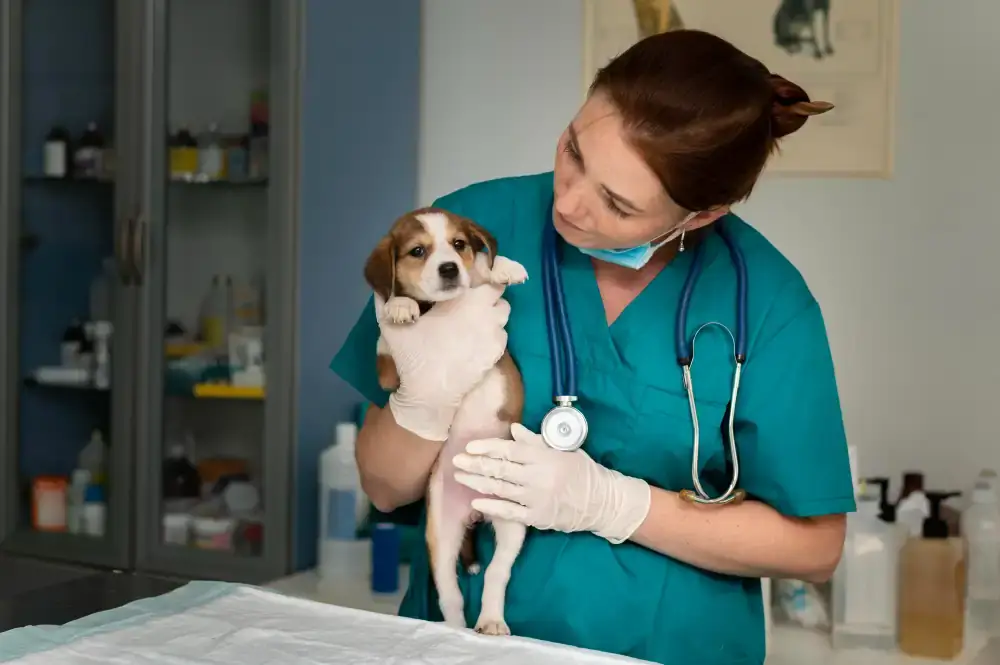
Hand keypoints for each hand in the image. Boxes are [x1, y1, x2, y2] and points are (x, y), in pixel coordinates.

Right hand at [374, 284, 510, 440]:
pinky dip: (492, 336)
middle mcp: (486, 314)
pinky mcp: (497, 354)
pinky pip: (501, 337)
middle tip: (469, 306)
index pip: (489, 279)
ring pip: (502, 317)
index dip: (482, 281)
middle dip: (488, 298)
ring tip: (472, 324)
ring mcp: (495, 336)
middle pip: (499, 297)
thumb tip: (380, 288)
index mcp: (466, 300)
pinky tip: (475, 343)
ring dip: (492, 317)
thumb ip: (388, 303)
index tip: (469, 286)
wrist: (430, 393)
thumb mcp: (393, 325)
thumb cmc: (413, 355)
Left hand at [451, 424, 651, 543]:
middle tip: (456, 460)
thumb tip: (513, 429)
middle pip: (500, 469)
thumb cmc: (582, 471)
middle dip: (475, 464)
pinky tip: (476, 502)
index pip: (510, 450)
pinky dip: (492, 507)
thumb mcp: (563, 450)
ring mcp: (537, 498)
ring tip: (460, 477)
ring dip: (477, 482)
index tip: (470, 446)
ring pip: (501, 489)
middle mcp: (538, 477)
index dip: (488, 447)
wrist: (602, 502)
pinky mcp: (537, 517)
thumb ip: (536, 441)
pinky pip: (510, 512)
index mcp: (544, 457)